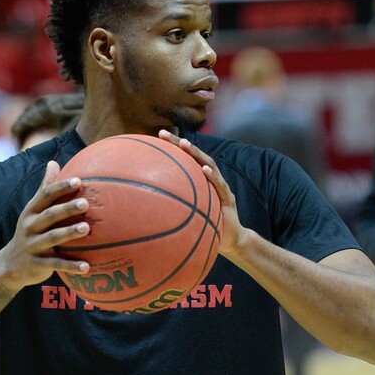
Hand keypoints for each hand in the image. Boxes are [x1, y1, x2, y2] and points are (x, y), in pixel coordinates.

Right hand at [0, 161, 91, 291]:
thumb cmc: (29, 233)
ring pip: (52, 238)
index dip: (61, 187)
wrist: (9, 266)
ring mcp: (33, 246)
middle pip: (49, 215)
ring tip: (87, 229)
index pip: (45, 195)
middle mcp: (30, 226)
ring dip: (69, 233)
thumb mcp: (32, 210)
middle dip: (67, 208)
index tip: (78, 181)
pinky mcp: (37, 264)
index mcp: (31, 211)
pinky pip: (55, 264)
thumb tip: (54, 162)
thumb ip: (44, 188)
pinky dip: (71, 266)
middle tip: (86, 203)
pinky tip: (87, 267)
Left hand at [158, 131, 244, 256]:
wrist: (231, 240)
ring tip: (184, 145)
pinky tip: (204, 171)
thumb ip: (172, 210)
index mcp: (200, 182)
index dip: (171, 148)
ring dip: (196, 154)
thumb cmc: (206, 228)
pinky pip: (219, 186)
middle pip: (195, 156)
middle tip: (163, 134)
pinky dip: (212, 177)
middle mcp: (210, 180)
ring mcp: (220, 187)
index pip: (185, 160)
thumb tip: (144, 212)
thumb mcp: (186, 218)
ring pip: (209, 165)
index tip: (156, 137)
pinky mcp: (228, 198)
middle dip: (179, 143)